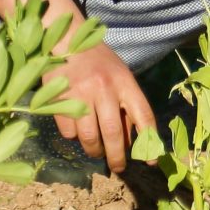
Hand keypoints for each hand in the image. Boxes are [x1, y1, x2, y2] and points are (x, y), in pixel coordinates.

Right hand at [52, 40, 154, 173]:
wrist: (68, 41)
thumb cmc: (99, 62)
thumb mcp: (121, 76)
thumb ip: (126, 105)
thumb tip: (131, 142)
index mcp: (124, 82)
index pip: (143, 115)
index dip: (149, 141)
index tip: (150, 161)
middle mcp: (104, 88)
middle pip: (114, 133)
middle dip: (117, 157)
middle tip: (118, 168)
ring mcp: (80, 95)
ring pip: (90, 137)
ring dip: (95, 150)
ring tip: (97, 151)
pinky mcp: (59, 100)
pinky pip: (69, 132)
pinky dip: (74, 137)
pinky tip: (77, 130)